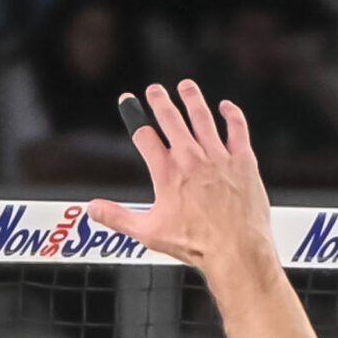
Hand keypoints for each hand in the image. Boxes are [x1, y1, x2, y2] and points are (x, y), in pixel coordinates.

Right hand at [87, 80, 273, 272]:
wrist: (237, 250)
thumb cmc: (198, 244)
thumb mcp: (149, 232)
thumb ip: (118, 218)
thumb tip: (93, 209)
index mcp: (167, 173)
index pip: (144, 136)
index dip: (133, 116)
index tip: (128, 103)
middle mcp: (191, 159)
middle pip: (171, 119)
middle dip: (160, 100)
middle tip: (155, 90)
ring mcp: (219, 157)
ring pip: (203, 118)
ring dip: (193, 99)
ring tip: (186, 87)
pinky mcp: (243, 161)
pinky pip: (238, 129)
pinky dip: (232, 115)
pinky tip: (227, 107)